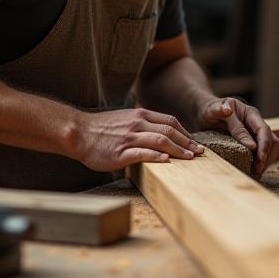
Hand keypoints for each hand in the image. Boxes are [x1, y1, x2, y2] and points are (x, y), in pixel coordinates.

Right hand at [71, 108, 203, 170]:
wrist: (78, 132)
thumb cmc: (101, 129)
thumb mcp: (125, 119)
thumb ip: (142, 124)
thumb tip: (159, 134)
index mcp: (140, 115)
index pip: (170, 121)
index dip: (185, 132)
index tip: (194, 142)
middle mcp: (138, 124)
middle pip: (170, 131)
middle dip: (187, 142)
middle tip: (200, 152)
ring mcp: (130, 138)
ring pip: (160, 141)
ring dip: (178, 150)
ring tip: (190, 159)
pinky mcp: (121, 152)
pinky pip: (142, 154)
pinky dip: (156, 157)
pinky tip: (167, 162)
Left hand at [197, 97, 278, 177]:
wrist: (208, 112)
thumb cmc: (212, 110)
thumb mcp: (215, 112)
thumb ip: (233, 125)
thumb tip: (249, 142)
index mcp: (251, 114)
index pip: (264, 130)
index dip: (264, 146)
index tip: (259, 161)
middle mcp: (257, 123)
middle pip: (272, 141)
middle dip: (267, 157)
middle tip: (257, 172)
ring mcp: (257, 133)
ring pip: (272, 148)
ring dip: (266, 162)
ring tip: (255, 174)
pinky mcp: (254, 142)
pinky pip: (264, 153)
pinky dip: (260, 163)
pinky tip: (252, 170)